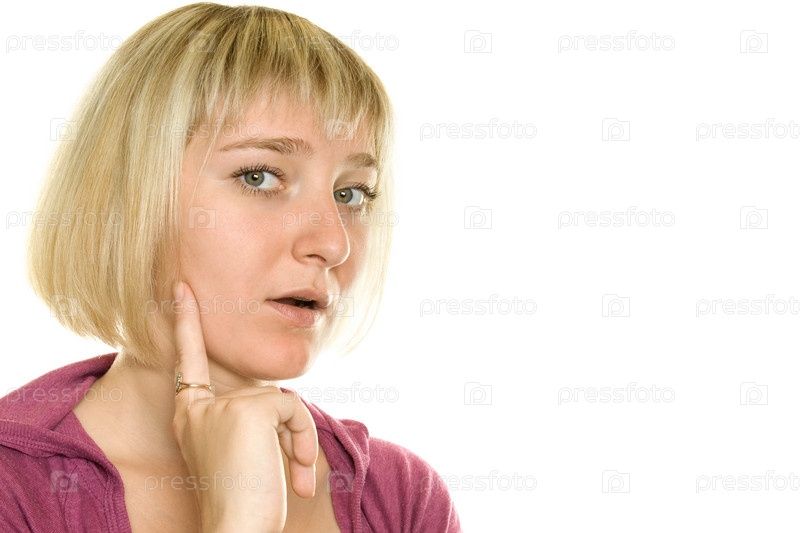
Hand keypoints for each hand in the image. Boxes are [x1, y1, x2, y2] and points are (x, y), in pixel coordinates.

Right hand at [171, 281, 317, 531]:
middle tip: (294, 472)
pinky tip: (295, 472)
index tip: (181, 289)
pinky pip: (293, 408)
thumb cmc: (243, 503)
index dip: (186, 324)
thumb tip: (281, 403)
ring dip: (299, 439)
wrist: (237, 531)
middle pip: (262, 393)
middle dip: (289, 430)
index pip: (188, 360)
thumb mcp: (240, 454)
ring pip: (281, 401)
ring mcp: (219, 407)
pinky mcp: (247, 410)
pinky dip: (304, 439)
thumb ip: (249, 419)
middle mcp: (197, 407)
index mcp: (190, 417)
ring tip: (294, 477)